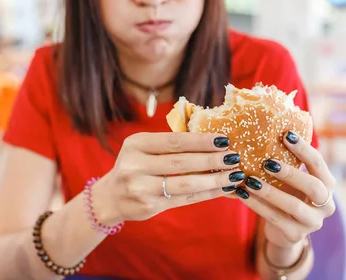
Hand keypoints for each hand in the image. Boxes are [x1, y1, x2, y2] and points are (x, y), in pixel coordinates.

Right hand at [93, 132, 244, 223]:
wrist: (111, 197)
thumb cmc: (136, 165)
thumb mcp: (144, 148)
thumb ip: (171, 144)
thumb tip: (214, 140)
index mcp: (136, 144)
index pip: (174, 141)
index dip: (201, 140)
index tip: (224, 139)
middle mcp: (135, 166)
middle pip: (181, 162)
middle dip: (212, 160)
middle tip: (234, 157)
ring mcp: (140, 188)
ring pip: (185, 183)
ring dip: (214, 179)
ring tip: (234, 175)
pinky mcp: (149, 206)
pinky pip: (184, 199)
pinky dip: (207, 194)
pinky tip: (222, 189)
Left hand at [235, 131, 335, 260]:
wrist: (284, 230)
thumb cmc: (288, 194)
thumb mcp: (292, 179)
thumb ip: (288, 160)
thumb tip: (266, 127)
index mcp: (328, 184)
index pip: (319, 164)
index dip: (304, 149)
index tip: (286, 135)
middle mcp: (326, 204)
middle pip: (313, 186)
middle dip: (290, 173)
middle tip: (267, 162)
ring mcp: (313, 222)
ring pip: (293, 205)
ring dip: (269, 191)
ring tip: (249, 179)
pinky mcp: (295, 235)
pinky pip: (275, 219)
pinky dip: (257, 205)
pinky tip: (242, 193)